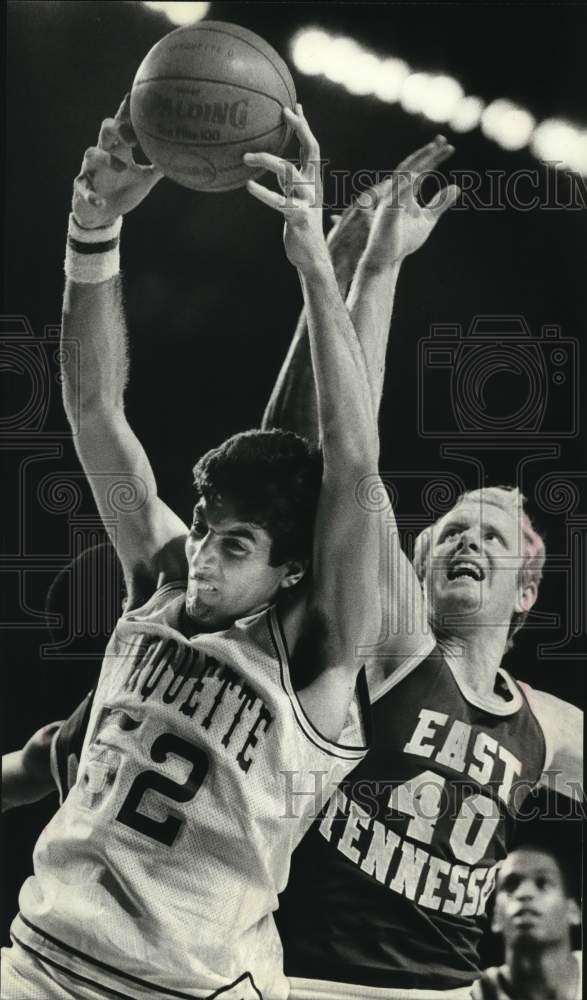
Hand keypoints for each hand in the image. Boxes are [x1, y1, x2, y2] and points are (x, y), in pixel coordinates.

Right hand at [72, 95, 162, 228]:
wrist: (103, 214)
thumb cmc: (124, 191)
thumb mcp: (144, 180)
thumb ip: (158, 168)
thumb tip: (181, 158)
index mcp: (119, 150)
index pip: (122, 125)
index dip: (126, 111)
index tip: (133, 98)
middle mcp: (103, 154)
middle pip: (105, 130)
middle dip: (117, 128)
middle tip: (132, 138)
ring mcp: (91, 170)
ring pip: (91, 153)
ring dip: (106, 158)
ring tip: (122, 168)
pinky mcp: (82, 188)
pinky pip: (83, 188)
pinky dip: (91, 194)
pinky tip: (100, 202)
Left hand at [243, 105, 326, 273]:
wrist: (311, 254)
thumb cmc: (299, 222)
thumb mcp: (295, 195)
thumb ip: (289, 176)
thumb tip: (271, 158)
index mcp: (313, 179)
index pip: (312, 146)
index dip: (303, 125)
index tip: (293, 105)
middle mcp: (313, 186)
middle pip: (311, 149)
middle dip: (300, 128)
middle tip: (283, 112)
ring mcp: (307, 201)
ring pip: (289, 171)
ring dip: (267, 160)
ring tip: (246, 157)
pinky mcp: (298, 217)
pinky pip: (278, 202)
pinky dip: (263, 193)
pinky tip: (249, 186)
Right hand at [327, 137, 457, 272]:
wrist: (385, 260)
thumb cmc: (403, 240)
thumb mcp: (427, 220)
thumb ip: (440, 203)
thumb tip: (457, 187)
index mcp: (405, 192)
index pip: (421, 169)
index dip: (434, 157)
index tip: (449, 147)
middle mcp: (396, 192)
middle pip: (412, 167)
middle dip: (426, 153)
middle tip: (442, 141)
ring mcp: (389, 202)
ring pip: (402, 178)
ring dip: (417, 164)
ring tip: (432, 152)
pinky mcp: (385, 215)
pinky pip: (394, 198)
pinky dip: (404, 187)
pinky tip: (416, 177)